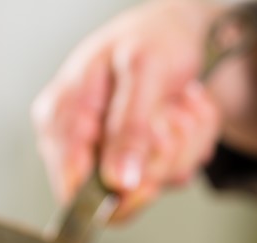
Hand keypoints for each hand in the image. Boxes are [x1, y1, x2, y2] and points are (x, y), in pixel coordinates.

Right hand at [31, 0, 222, 220]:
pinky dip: (194, 143)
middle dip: (162, 153)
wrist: (182, 32)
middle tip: (169, 111)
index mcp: (62, 117)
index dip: (114, 195)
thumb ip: (129, 128)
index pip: (72, 187)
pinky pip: (177, 174)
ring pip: (158, 183)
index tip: (148, 183)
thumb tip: (117, 182)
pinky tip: (185, 111)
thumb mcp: (143, 72)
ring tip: (178, 102)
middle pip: (123, 192)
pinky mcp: (144, 161)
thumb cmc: (153, 39)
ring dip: (185, 143)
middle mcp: (83, 141)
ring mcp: (115, 153)